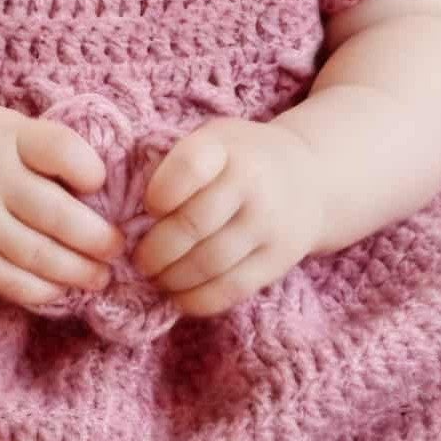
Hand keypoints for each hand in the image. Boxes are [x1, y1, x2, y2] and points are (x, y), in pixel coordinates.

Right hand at [0, 107, 125, 309]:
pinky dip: (43, 291)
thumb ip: (51, 149)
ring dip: (77, 272)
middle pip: (56, 214)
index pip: (60, 149)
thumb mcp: (13, 128)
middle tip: (117, 248)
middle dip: (96, 238)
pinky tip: (63, 289)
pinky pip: (10, 281)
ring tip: (100, 276)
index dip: (89, 170)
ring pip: (37, 255)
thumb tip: (109, 194)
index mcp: (10, 138)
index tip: (100, 184)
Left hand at [134, 118, 321, 317]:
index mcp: (227, 146)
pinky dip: (198, 300)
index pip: (188, 167)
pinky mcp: (279, 259)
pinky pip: (232, 289)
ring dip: (172, 279)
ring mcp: (268, 224)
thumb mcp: (213, 141)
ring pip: (209, 263)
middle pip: (193, 224)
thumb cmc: (241, 158)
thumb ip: (176, 164)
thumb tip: (130, 212)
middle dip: (155, 250)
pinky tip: (180, 298)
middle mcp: (252, 183)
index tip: (148, 209)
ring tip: (156, 279)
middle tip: (139, 259)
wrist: (310, 176)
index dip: (160, 193)